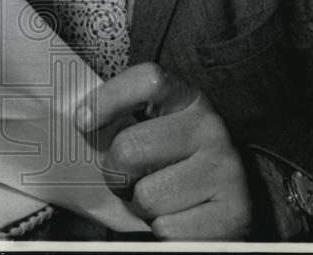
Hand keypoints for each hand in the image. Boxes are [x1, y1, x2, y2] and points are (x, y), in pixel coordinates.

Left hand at [75, 63, 251, 239]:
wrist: (229, 206)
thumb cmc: (177, 165)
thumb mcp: (156, 132)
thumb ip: (125, 122)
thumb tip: (79, 124)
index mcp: (190, 100)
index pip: (148, 80)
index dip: (108, 98)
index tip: (83, 122)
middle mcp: (212, 129)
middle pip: (130, 147)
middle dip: (116, 173)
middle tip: (128, 179)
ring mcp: (226, 170)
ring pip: (146, 196)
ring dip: (142, 207)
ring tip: (162, 199)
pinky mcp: (233, 213)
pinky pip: (167, 229)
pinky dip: (162, 231)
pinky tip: (181, 219)